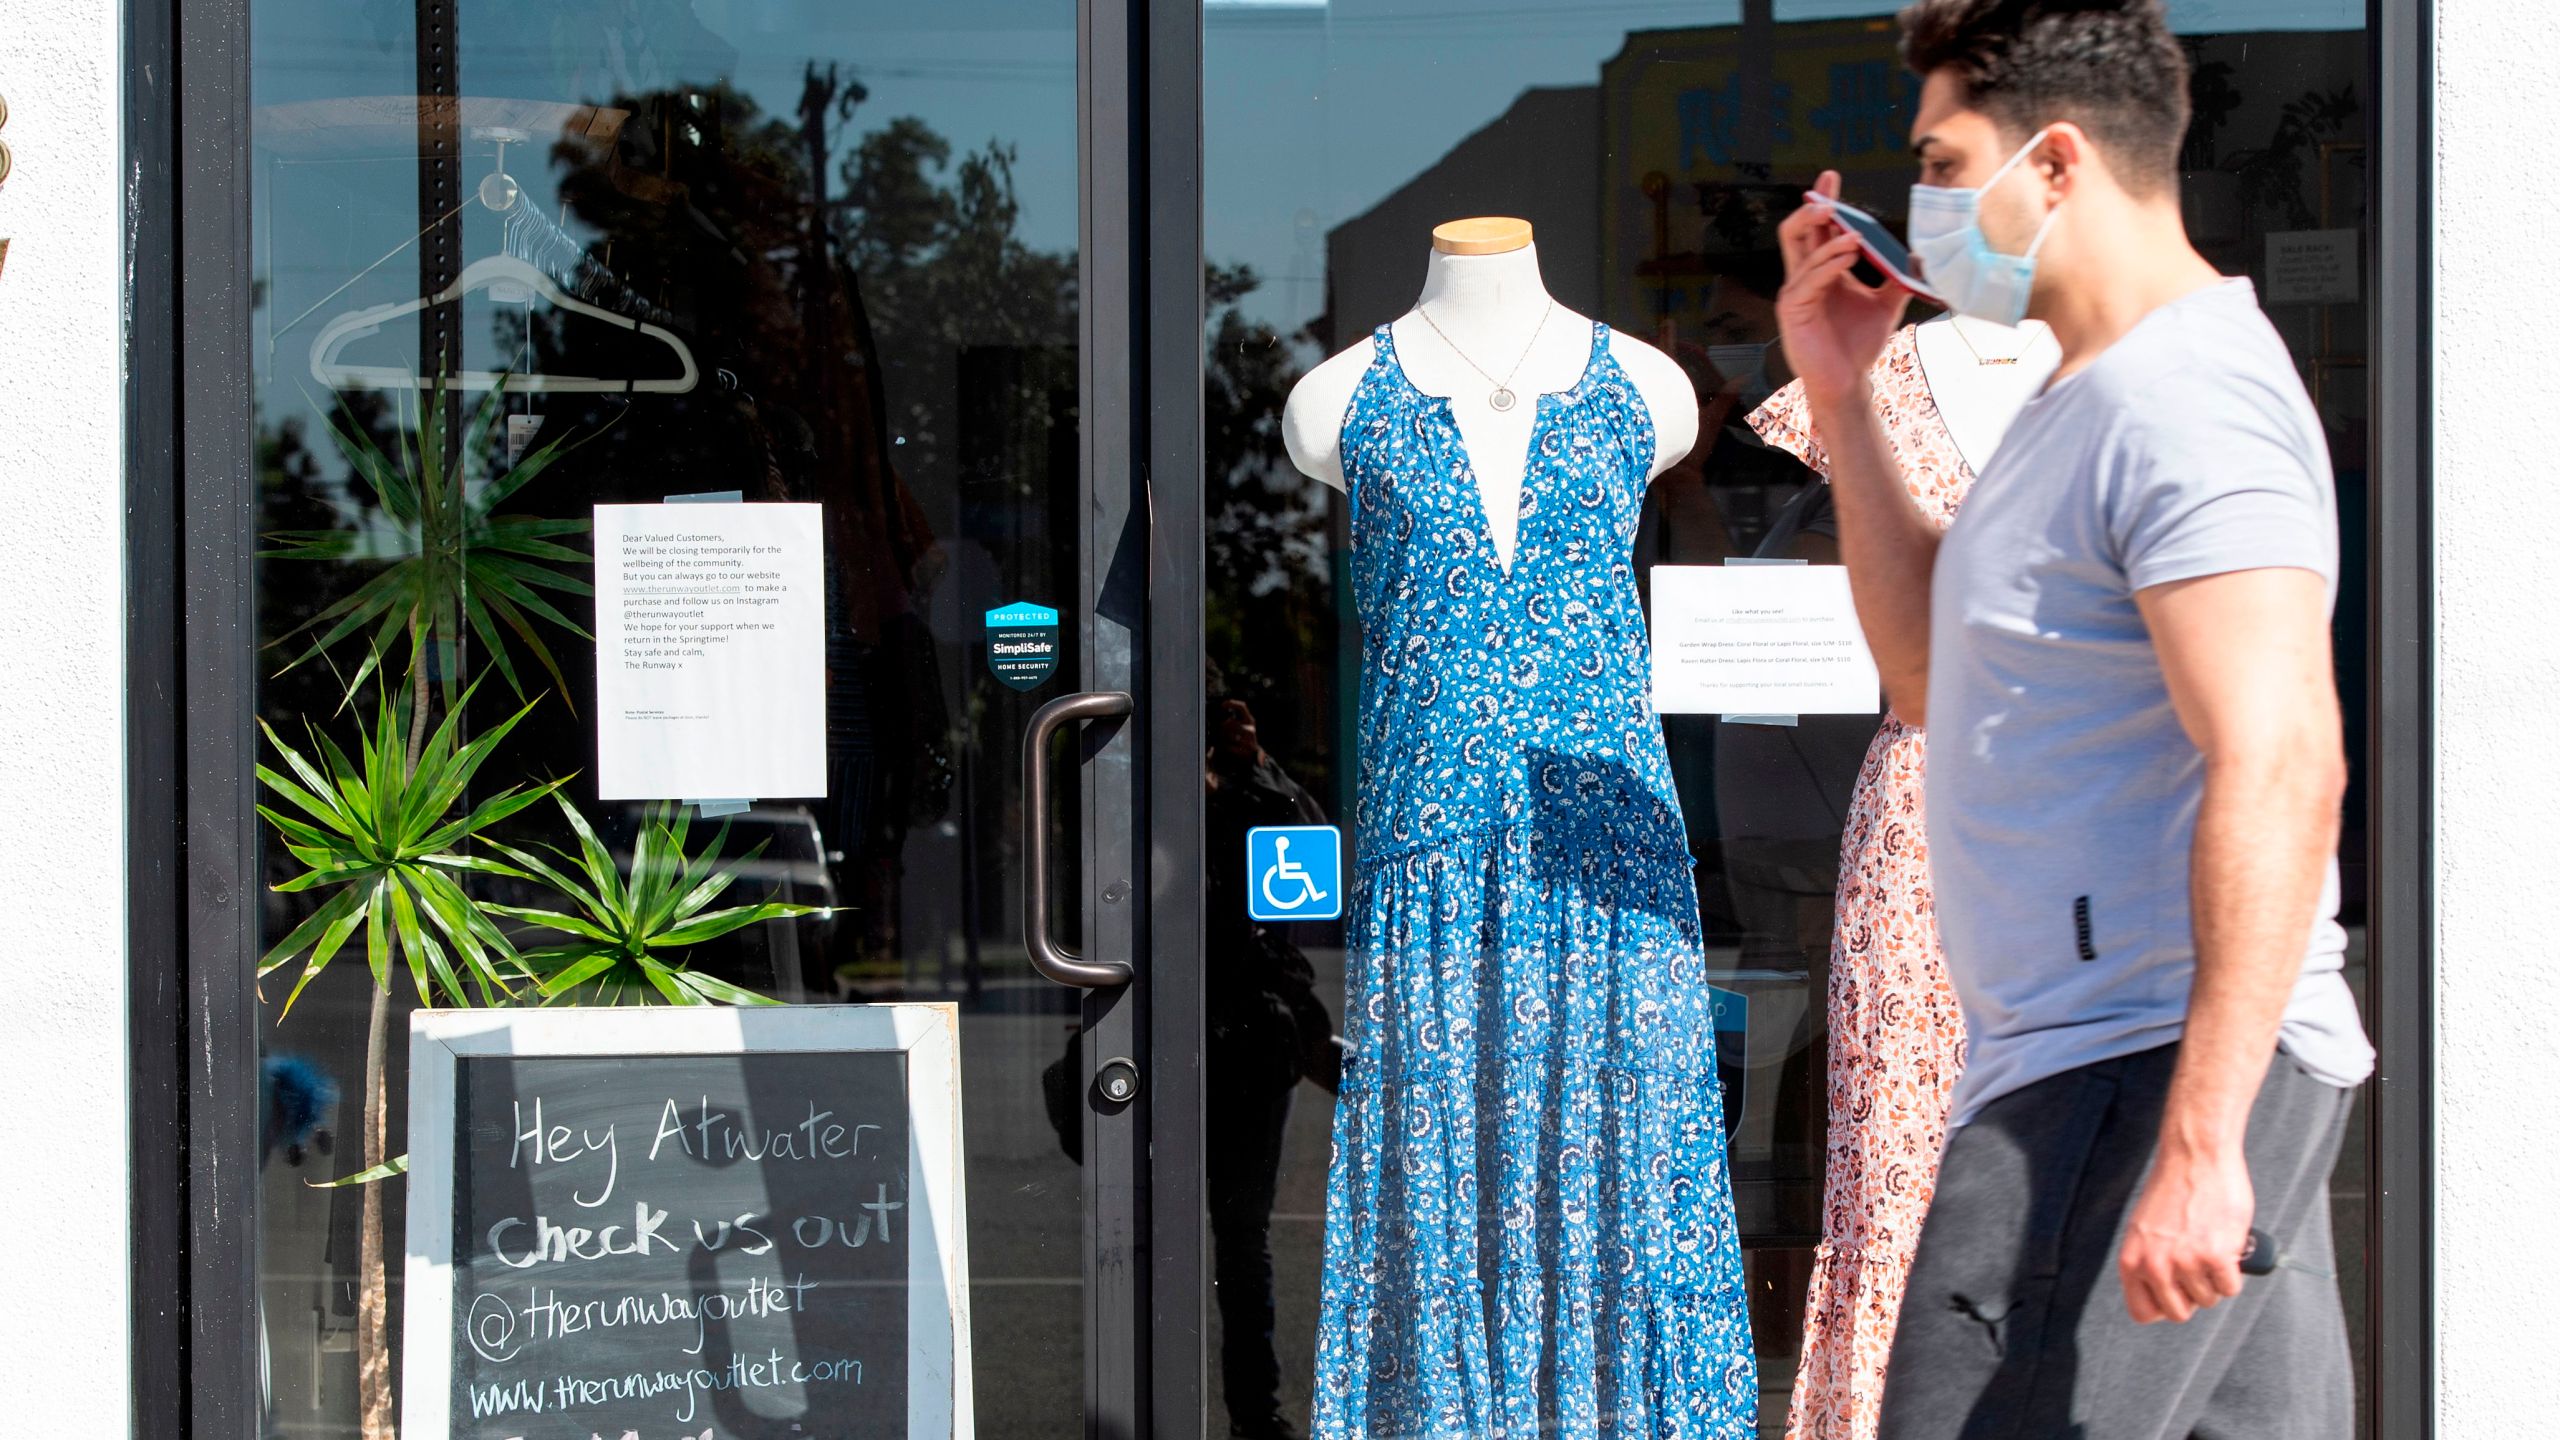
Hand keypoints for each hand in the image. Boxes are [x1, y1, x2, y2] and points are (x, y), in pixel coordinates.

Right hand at [1775, 171, 1908, 410]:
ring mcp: (1795, 293)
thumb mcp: (1885, 305)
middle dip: (1812, 208)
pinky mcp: (1793, 310)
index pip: (1818, 229)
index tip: (1831, 177)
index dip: (1823, 202)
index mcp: (1821, 272)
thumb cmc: (1858, 345)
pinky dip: (1830, 263)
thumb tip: (1917, 259)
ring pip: (1800, 250)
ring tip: (1855, 232)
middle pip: (1796, 230)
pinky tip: (1850, 255)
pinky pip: (1809, 279)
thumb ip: (1895, 280)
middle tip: (1829, 193)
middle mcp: (1803, 277)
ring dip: (1828, 237)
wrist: (1848, 380)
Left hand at [2117, 1143, 2253, 1322]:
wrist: (2195, 1157)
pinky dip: (2234, 1273)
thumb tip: (2163, 1292)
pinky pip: (2230, 1288)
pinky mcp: (2216, 1257)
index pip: (2142, 1312)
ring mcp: (2186, 1263)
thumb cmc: (2174, 1189)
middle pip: (2178, 1313)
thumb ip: (2149, 1261)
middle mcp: (2155, 1266)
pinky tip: (2227, 1249)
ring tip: (2211, 1248)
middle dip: (2192, 1297)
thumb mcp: (2144, 1229)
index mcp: (2132, 1260)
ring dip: (2214, 1280)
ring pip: (2208, 1300)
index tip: (2175, 1295)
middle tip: (2199, 1271)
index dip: (2162, 1307)